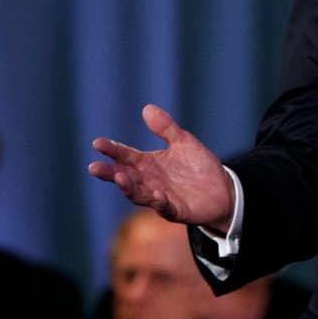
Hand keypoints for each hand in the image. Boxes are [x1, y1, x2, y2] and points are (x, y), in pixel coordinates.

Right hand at [88, 104, 234, 231]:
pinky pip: (164, 208)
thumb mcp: (184, 142)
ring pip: (138, 194)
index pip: (126, 156)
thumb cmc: (198, 166)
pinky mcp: (175, 210)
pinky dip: (159, 202)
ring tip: (119, 177)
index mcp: (148, 164)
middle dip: (109, 172)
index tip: (97, 143)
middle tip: (94, 167)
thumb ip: (166, 128)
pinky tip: (156, 195)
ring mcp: (160, 197)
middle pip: (124, 176)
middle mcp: (149, 181)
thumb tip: (147, 108)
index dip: (112, 150)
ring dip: (128, 187)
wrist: (223, 189)